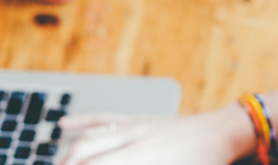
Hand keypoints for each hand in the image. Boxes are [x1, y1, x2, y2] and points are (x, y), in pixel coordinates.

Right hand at [58, 103, 255, 164]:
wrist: (218, 134)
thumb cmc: (204, 163)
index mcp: (142, 158)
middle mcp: (132, 139)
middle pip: (84, 153)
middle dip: (66, 164)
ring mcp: (132, 125)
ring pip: (89, 136)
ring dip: (68, 152)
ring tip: (58, 164)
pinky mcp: (136, 118)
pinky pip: (102, 117)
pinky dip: (81, 121)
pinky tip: (63, 124)